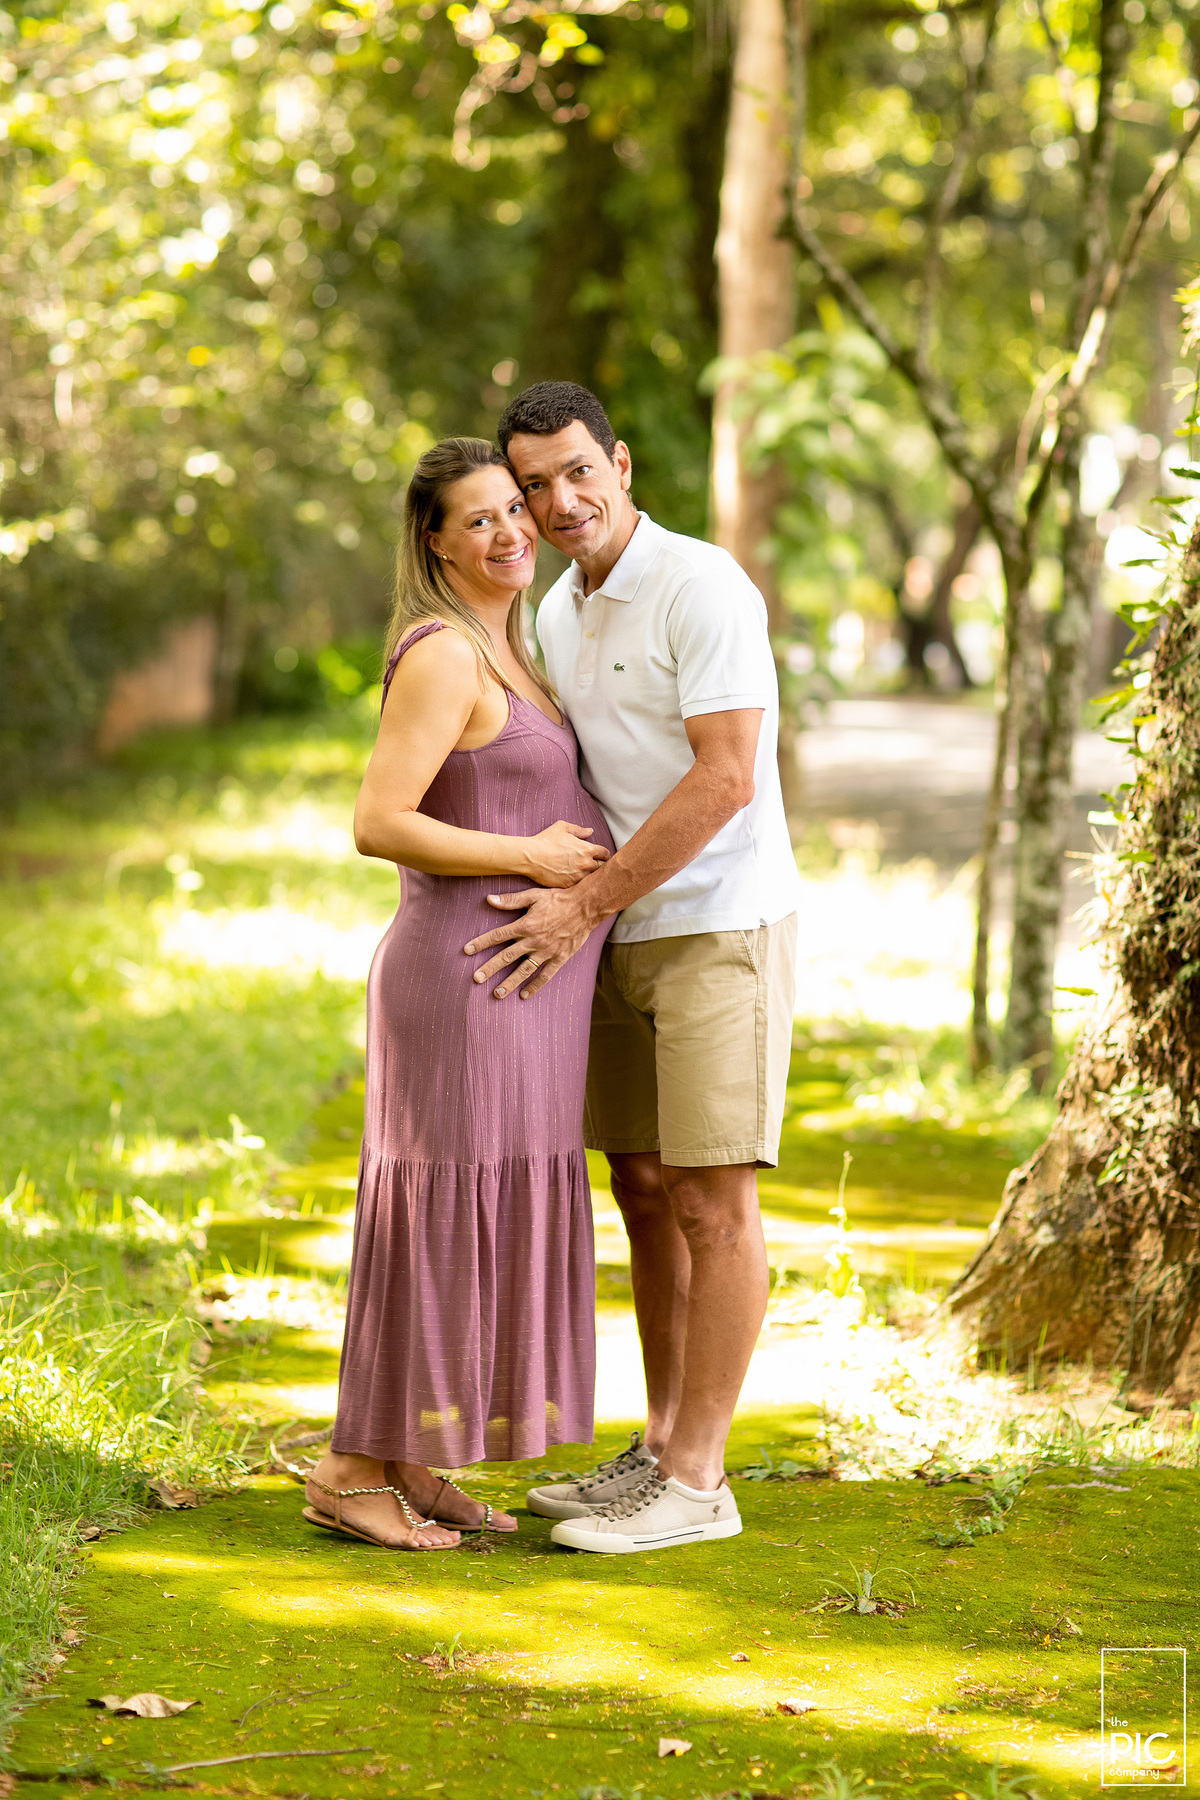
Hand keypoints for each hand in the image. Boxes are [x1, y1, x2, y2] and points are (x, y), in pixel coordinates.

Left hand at [464, 885, 603, 998]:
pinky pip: (545, 975)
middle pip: (507, 956)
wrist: (586, 906)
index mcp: (525, 925)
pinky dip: (534, 986)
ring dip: (509, 982)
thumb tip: (489, 899)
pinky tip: (524, 995)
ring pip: (524, 970)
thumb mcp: (534, 895)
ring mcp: (547, 951)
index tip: (466, 951)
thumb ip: (511, 900)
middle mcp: (533, 941)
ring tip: (496, 994)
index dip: (481, 943)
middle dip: (490, 968)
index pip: (498, 935)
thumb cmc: (559, 898)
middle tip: (476, 979)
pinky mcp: (560, 958)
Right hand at [523, 820, 609, 887]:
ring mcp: (578, 876)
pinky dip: (579, 884)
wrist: (530, 857)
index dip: (603, 854)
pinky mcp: (569, 885)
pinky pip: (580, 886)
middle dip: (599, 866)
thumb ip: (579, 830)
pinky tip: (574, 880)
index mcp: (587, 849)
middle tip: (593, 865)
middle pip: (602, 868)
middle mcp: (586, 864)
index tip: (600, 856)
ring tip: (584, 874)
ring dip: (589, 876)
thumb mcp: (562, 828)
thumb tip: (590, 831)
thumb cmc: (545, 840)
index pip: (605, 854)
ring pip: (592, 879)